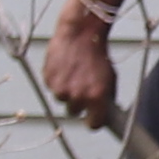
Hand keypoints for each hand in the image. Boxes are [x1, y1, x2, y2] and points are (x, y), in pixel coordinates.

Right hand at [37, 2, 117, 119]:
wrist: (80, 34)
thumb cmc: (98, 55)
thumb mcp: (110, 79)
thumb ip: (106, 99)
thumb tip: (104, 114)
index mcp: (96, 97)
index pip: (93, 124)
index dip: (93, 120)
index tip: (93, 117)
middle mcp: (77, 96)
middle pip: (75, 112)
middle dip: (78, 103)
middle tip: (82, 89)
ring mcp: (60, 88)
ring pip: (62, 100)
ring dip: (66, 92)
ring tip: (73, 74)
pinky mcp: (48, 79)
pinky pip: (51, 88)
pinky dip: (57, 81)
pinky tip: (64, 68)